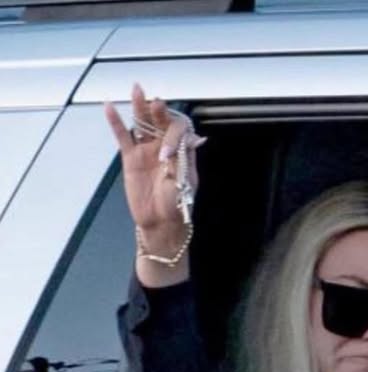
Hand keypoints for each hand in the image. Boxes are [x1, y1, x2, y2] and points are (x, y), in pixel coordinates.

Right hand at [105, 84, 204, 285]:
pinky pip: (123, 136)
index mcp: (183, 150)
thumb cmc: (177, 205)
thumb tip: (196, 138)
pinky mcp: (131, 158)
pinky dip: (116, 123)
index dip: (173, 138)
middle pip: (161, 121)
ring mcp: (147, 150)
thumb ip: (185, 159)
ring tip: (137, 90)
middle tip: (156, 104)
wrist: (160, 223)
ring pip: (142, 123)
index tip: (166, 154)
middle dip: (159, 112)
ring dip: (140, 107)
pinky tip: (109, 108)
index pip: (179, 131)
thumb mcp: (184, 182)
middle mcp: (165, 146)